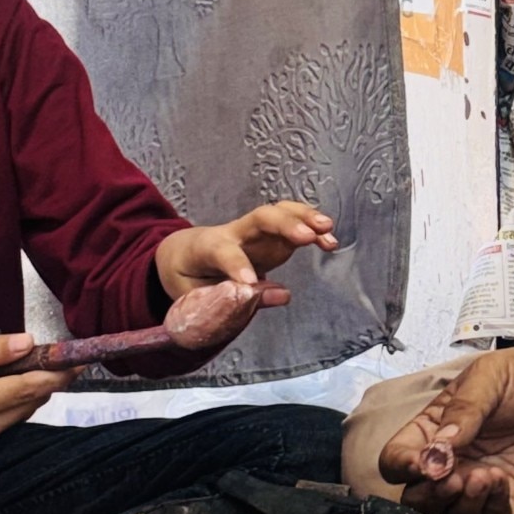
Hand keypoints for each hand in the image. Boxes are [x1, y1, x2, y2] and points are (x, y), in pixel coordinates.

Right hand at [0, 334, 69, 478]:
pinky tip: (16, 372)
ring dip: (38, 382)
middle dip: (51, 374)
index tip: (79, 355)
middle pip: (33, 399)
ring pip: (29, 406)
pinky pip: (16, 410)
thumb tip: (26, 342)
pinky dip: (23, 390)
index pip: (26, 388)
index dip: (56, 371)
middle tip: (59, 348)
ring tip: (38, 356)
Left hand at [153, 204, 337, 324]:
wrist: (184, 254)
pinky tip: (329, 240)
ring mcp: (255, 232)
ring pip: (280, 214)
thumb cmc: (188, 278)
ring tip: (327, 230)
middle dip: (284, 224)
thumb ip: (234, 300)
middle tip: (307, 236)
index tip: (250, 281)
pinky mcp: (271, 236)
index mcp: (205, 248)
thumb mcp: (196, 296)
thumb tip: (282, 295)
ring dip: (305, 219)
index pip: (222, 251)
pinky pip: (293, 223)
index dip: (236, 264)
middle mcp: (233, 232)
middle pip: (258, 218)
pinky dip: (312, 228)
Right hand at [380, 332, 513, 513]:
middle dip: (428, 495)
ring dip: (459, 504)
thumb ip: (463, 410)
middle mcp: (454, 464)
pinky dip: (489, 509)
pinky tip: (500, 481)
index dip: (402, 466)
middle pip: (419, 498)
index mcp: (435, 431)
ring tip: (480, 477)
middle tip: (449, 478)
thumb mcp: (490, 377)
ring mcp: (483, 486)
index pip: (398, 459)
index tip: (420, 463)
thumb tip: (436, 450)